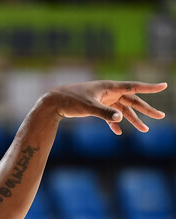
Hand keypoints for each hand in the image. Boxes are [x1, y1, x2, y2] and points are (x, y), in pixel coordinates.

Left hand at [45, 80, 166, 134]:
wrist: (54, 102)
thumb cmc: (71, 100)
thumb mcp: (89, 107)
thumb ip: (105, 113)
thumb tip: (121, 118)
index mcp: (110, 87)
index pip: (134, 87)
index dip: (149, 88)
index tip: (164, 85)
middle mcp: (109, 92)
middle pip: (132, 101)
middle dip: (146, 109)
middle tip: (160, 116)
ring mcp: (104, 100)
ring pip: (123, 110)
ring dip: (133, 120)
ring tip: (145, 130)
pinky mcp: (97, 107)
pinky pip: (110, 115)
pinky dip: (115, 123)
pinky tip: (119, 132)